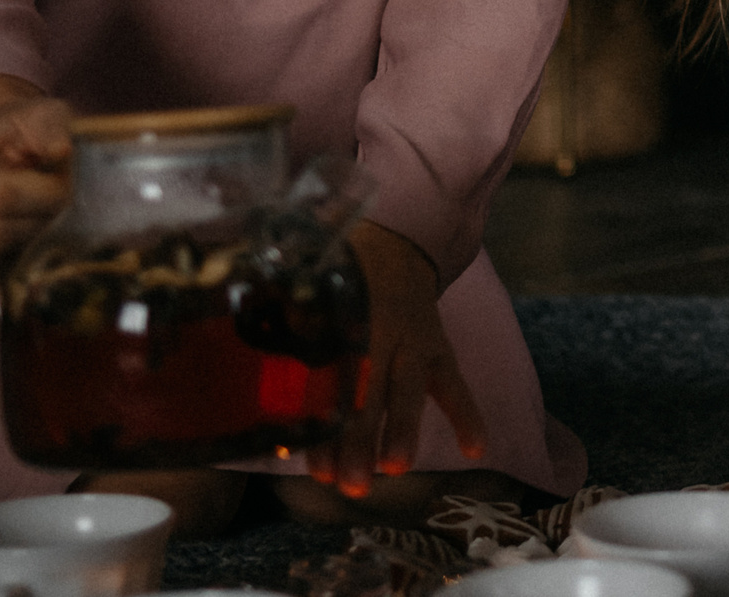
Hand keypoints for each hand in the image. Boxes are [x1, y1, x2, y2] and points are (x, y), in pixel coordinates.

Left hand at [308, 221, 485, 498]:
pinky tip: (475, 450)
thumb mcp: (308, 296)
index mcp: (340, 325)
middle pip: (369, 393)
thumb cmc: (339, 283)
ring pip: (410, 388)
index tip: (314, 465)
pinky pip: (455, 383)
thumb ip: (285, 332)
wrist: (395, 244)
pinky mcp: (438, 347)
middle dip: (360, 440)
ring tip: (396, 467)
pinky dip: (467, 414)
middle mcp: (379, 334)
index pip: (329, 383)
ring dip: (403, 428)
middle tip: (351, 484)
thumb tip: (253, 384)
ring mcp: (413, 342)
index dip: (323, 425)